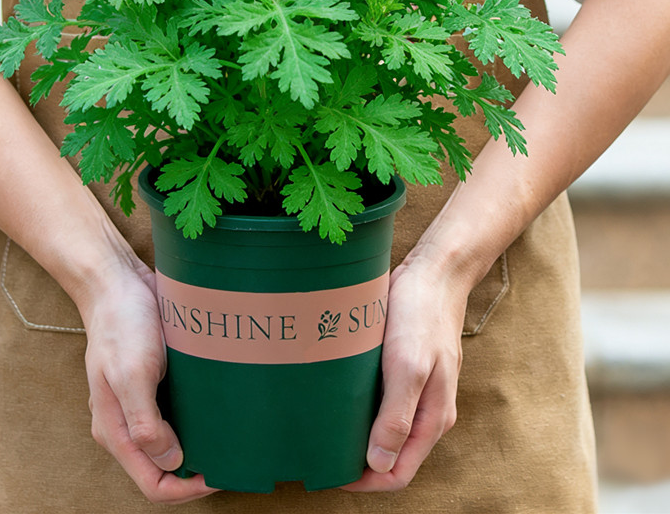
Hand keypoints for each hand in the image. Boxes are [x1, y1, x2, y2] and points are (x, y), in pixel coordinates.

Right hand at [81, 263, 218, 503]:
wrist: (117, 282)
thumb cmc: (122, 325)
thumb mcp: (132, 374)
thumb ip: (145, 422)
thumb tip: (171, 462)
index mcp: (116, 430)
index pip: (151, 483)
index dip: (184, 489)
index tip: (218, 473)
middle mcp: (127, 422)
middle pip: (163, 466)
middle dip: (195, 470)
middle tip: (231, 455)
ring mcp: (140, 402)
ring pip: (173, 440)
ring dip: (198, 443)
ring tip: (230, 434)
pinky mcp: (155, 381)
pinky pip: (177, 411)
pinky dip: (197, 416)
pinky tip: (219, 405)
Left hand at [342, 253, 465, 491]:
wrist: (434, 272)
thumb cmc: (421, 315)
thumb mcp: (408, 365)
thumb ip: (397, 416)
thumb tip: (379, 463)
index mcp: (433, 418)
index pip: (398, 473)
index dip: (365, 482)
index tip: (329, 472)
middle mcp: (426, 410)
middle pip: (391, 455)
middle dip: (357, 462)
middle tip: (319, 452)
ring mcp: (416, 390)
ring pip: (385, 429)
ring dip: (358, 435)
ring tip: (323, 428)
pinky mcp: (404, 369)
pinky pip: (382, 402)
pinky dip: (360, 409)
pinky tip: (336, 398)